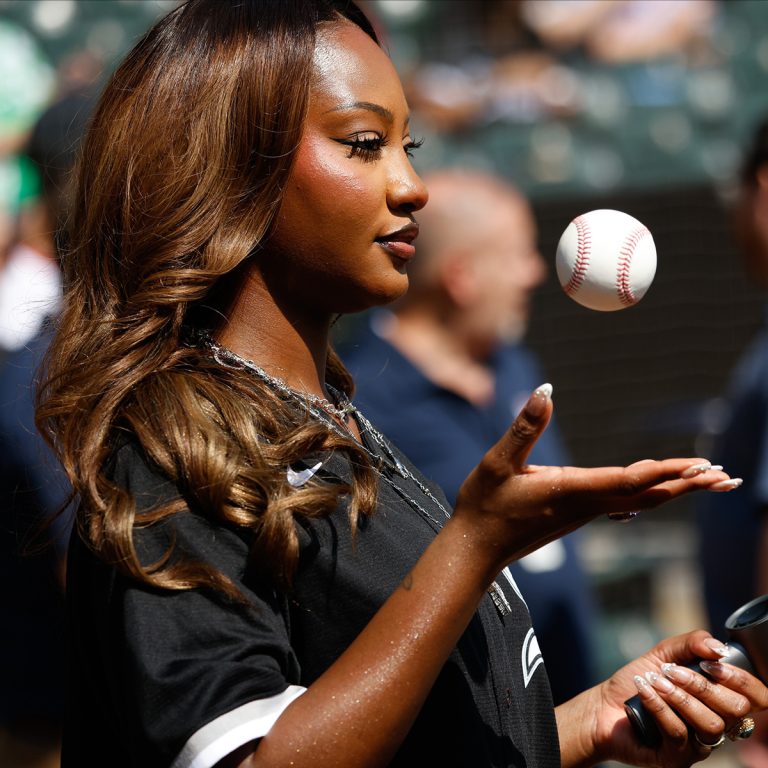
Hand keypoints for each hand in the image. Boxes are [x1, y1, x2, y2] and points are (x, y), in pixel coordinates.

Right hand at [453, 384, 739, 568]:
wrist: (475, 549)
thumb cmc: (483, 506)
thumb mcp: (497, 463)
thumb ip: (524, 428)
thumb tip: (545, 390)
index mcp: (570, 490)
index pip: (629, 481)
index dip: (666, 471)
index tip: (701, 466)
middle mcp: (585, 505)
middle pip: (648, 494)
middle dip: (688, 485)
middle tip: (728, 477)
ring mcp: (584, 512)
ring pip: (641, 500)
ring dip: (676, 488)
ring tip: (707, 479)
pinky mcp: (577, 514)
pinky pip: (626, 502)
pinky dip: (651, 491)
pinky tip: (658, 488)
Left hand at [573, 631, 767, 767]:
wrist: (604, 705)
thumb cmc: (640, 680)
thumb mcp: (665, 653)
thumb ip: (692, 644)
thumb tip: (720, 648)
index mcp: (721, 701)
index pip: (758, 698)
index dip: (742, 680)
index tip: (710, 663)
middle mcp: (717, 726)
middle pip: (735, 711)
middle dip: (703, 685)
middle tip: (671, 670)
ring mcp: (699, 746)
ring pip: (710, 725)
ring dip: (680, 696)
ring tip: (654, 680)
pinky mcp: (677, 759)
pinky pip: (679, 734)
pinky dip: (659, 706)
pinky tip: (644, 691)